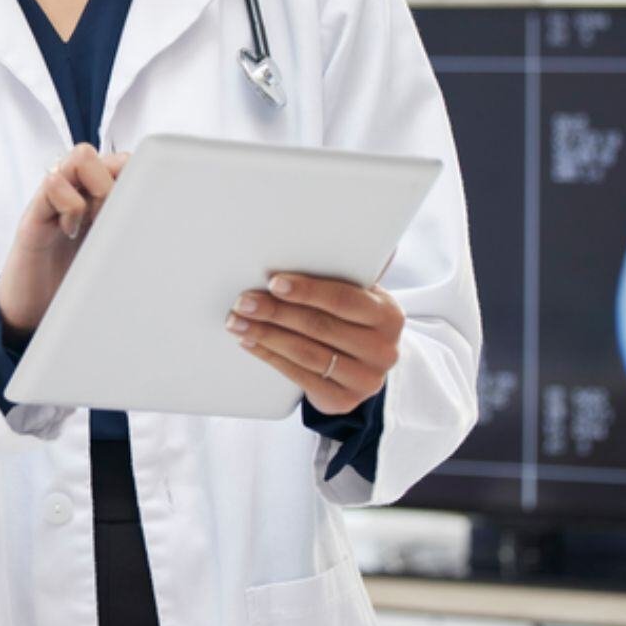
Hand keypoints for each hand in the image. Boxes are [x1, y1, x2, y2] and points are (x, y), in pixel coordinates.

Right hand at [0, 143, 128, 337]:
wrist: (30, 311)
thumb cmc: (72, 282)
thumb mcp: (111, 255)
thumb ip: (130, 234)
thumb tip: (171, 229)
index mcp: (101, 199)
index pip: (129, 163)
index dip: (139, 180)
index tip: (141, 212)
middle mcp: (79, 191)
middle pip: (110, 155)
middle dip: (121, 183)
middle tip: (116, 219)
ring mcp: (55, 198)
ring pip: (81, 156)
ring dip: (96, 188)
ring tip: (94, 221)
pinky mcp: (35, 213)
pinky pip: (53, 183)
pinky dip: (69, 205)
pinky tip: (70, 230)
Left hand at [225, 272, 403, 415]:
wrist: (366, 367)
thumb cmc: (354, 319)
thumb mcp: (360, 296)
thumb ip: (347, 270)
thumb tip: (324, 225)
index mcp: (388, 315)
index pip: (344, 299)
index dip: (307, 291)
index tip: (274, 282)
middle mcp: (383, 349)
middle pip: (319, 326)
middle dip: (276, 311)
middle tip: (243, 301)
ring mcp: (366, 379)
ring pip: (306, 353)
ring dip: (266, 335)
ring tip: (237, 321)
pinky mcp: (344, 401)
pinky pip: (299, 376)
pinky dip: (269, 356)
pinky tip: (249, 342)